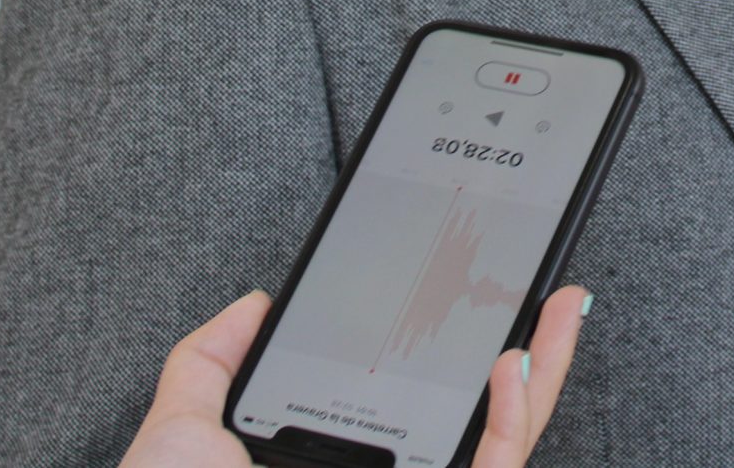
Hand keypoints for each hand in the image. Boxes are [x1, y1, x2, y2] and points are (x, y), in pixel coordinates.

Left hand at [118, 286, 591, 467]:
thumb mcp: (182, 431)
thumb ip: (211, 362)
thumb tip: (254, 306)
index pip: (413, 404)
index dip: (453, 349)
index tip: (468, 291)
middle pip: (477, 417)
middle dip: (527, 351)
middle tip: (544, 292)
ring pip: (503, 442)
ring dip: (542, 374)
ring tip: (552, 312)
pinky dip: (511, 421)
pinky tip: (512, 366)